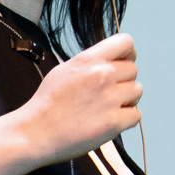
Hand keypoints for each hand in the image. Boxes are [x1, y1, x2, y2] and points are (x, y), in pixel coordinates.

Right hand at [13, 32, 140, 165]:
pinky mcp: (114, 122)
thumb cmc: (48, 103)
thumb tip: (108, 62)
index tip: (122, 64)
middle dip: (123, 81)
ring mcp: (110, 98)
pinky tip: (109, 121)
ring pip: (137, 91)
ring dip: (127, 100)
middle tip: (106, 93)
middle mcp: (102, 75)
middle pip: (133, 70)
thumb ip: (90, 63)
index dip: (128, 54)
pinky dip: (126, 120)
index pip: (125, 43)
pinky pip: (136, 115)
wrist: (37, 131)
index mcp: (89, 60)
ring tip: (107, 108)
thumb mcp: (65, 69)